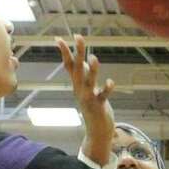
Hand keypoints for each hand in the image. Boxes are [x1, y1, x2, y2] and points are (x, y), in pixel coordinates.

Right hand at [57, 35, 114, 163]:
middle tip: (78, 37)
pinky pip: (102, 96)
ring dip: (92, 70)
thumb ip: (86, 75)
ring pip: (89, 81)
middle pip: (78, 68)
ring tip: (94, 58)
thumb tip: (86, 60)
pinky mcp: (99, 106)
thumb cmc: (93, 108)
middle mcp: (80, 90)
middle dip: (78, 52)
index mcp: (77, 84)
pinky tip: (110, 82)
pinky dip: (106, 89)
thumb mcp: (87, 89)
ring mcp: (89, 98)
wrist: (96, 132)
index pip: (69, 65)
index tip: (58, 38)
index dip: (64, 52)